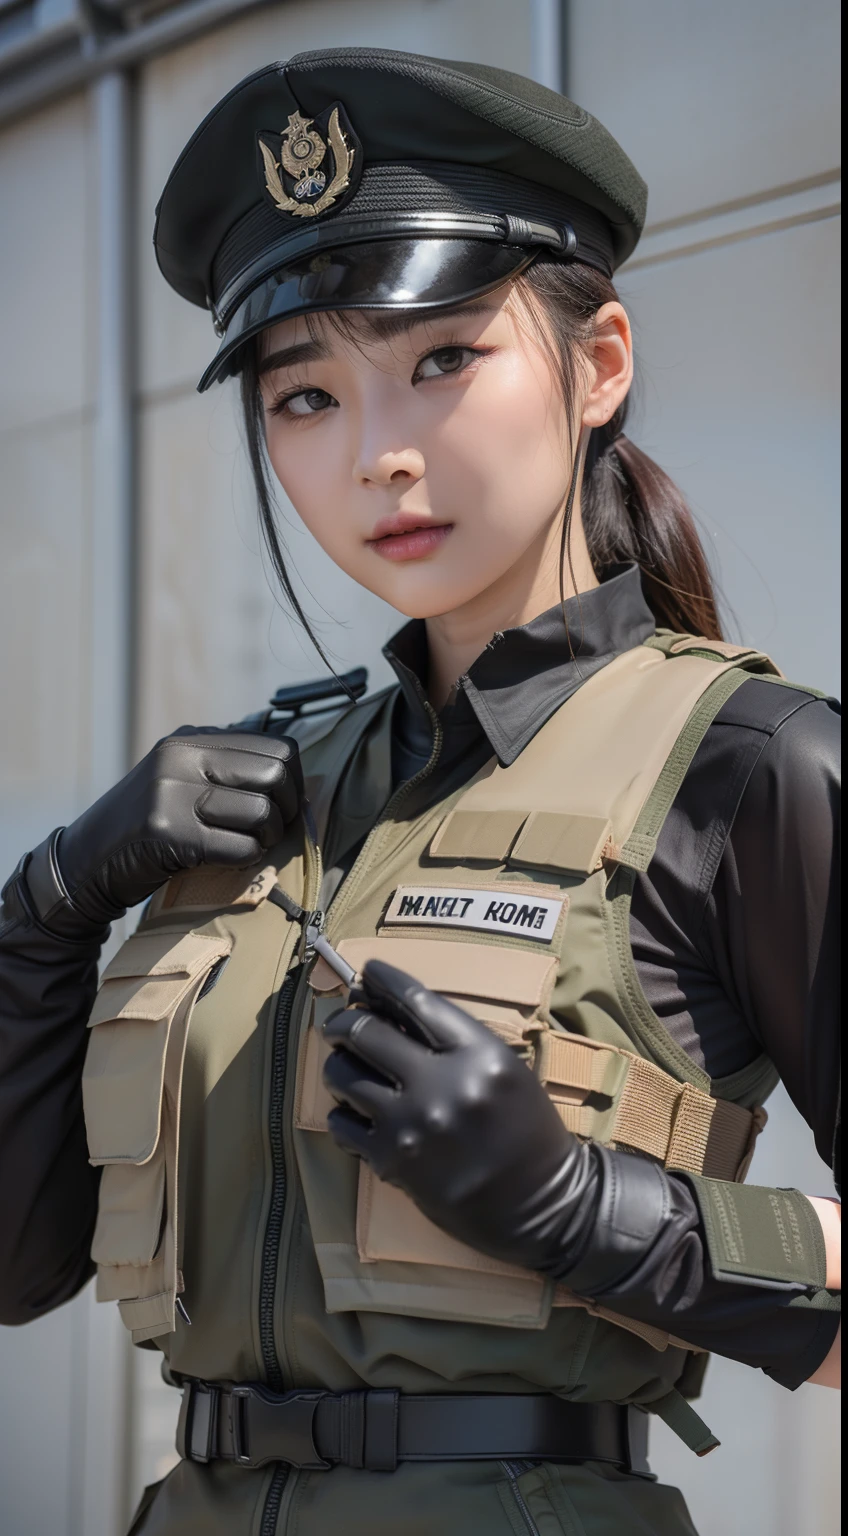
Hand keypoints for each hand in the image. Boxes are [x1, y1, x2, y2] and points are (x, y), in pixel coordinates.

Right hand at [51, 729, 302, 926]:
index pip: (277, 747)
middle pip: (275, 775)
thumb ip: (228, 768)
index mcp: (191, 738)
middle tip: (269, 830)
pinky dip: (245, 859)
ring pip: (261, 813)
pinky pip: (239, 847)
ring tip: (246, 845)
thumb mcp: (183, 778)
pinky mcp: (167, 832)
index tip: (281, 804)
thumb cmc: (149, 826)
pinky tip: (226, 858)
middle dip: (285, 810)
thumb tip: (296, 780)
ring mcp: (171, 792)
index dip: (292, 781)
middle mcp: (181, 756)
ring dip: (265, 839)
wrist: (88, 860)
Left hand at [322, 958, 660, 1282]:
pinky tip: (355, 1112)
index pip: (415, 999)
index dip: (382, 980)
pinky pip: (341, 1122)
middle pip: (365, 1032)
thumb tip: (386, 1004)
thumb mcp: (503, 1068)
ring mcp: (413, 1124)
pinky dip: (343, 1112)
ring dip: (339, 1065)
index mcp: (479, 1053)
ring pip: (343, 1075)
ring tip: (347, 1068)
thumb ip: (453, 1038)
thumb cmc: (525, 1129)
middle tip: (339, 1022)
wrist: (538, 1202)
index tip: (367, 971)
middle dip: (343, 1020)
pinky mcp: (392, 1161)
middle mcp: (443, 1084)